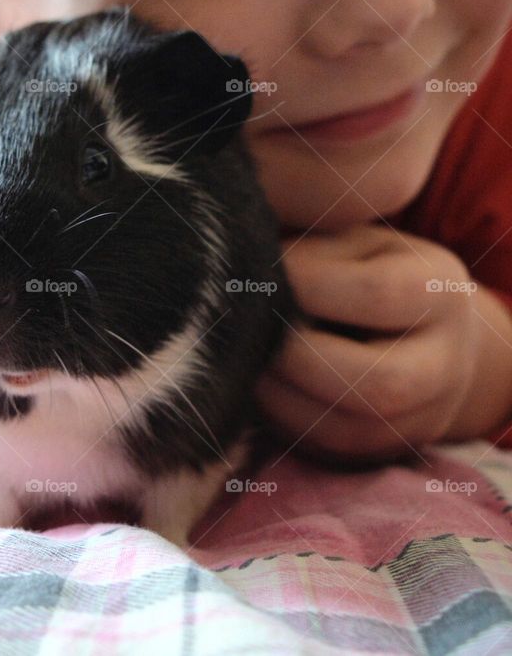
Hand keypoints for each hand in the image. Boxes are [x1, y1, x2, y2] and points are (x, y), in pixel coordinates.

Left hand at [255, 224, 502, 460]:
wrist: (409, 330)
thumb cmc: (362, 271)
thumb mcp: (347, 243)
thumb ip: (311, 251)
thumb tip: (256, 271)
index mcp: (440, 291)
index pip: (379, 294)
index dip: (307, 285)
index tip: (259, 273)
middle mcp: (445, 363)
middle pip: (377, 383)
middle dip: (297, 358)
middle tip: (250, 330)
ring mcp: (421, 417)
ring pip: (348, 428)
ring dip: (280, 395)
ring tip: (245, 358)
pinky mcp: (382, 449)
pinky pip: (327, 448)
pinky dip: (281, 418)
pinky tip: (258, 385)